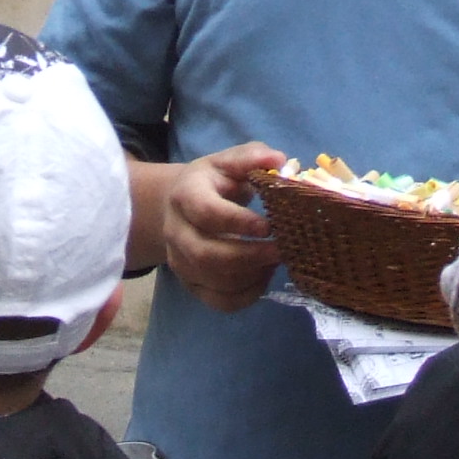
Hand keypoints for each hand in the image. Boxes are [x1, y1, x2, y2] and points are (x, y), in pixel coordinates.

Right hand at [159, 144, 284, 312]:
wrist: (181, 205)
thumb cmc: (215, 181)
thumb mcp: (230, 161)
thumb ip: (253, 157)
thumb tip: (279, 161)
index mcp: (185, 195)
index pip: (208, 213)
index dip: (240, 222)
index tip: (270, 226)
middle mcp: (176, 231)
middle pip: (206, 255)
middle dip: (249, 256)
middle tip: (282, 251)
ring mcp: (179, 261)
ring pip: (213, 281)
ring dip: (251, 276)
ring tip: (276, 261)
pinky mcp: (190, 283)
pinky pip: (218, 301)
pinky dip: (246, 296)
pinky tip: (264, 277)